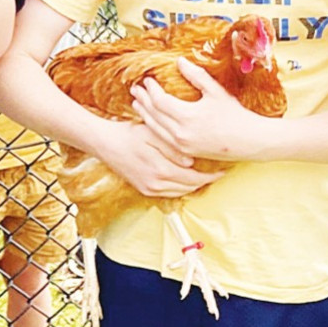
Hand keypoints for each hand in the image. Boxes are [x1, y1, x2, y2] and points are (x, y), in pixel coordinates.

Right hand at [89, 118, 214, 197]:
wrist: (105, 143)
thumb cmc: (128, 134)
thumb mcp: (153, 134)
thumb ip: (173, 148)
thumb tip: (192, 161)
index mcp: (160, 169)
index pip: (194, 178)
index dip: (211, 175)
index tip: (222, 170)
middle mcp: (155, 184)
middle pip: (190, 188)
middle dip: (205, 181)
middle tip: (216, 172)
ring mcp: (149, 189)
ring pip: (181, 192)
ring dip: (193, 185)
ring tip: (203, 174)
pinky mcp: (144, 190)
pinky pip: (169, 193)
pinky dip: (180, 187)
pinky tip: (185, 176)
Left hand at [131, 61, 281, 160]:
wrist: (251, 141)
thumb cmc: (236, 115)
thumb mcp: (216, 92)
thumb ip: (196, 75)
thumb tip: (179, 61)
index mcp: (187, 117)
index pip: (159, 101)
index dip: (151, 89)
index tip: (147, 80)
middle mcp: (180, 133)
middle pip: (153, 115)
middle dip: (142, 101)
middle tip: (134, 89)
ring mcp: (182, 145)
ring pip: (155, 129)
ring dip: (144, 114)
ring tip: (137, 103)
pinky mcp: (185, 152)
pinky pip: (162, 138)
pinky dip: (153, 127)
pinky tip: (151, 120)